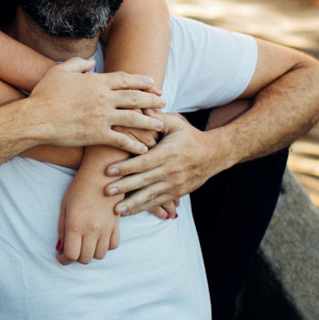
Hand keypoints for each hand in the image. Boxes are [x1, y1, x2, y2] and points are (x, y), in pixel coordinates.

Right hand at [24, 58, 163, 153]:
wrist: (36, 118)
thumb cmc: (45, 94)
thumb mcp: (60, 71)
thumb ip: (78, 63)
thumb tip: (92, 61)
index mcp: (97, 81)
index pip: (126, 79)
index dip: (141, 80)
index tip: (153, 83)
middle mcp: (104, 98)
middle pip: (135, 97)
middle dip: (152, 99)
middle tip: (163, 102)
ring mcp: (102, 117)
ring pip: (134, 118)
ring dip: (150, 121)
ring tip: (160, 125)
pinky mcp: (98, 135)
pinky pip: (122, 140)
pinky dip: (135, 144)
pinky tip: (144, 148)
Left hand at [57, 167, 120, 264]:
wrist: (102, 171)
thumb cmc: (79, 187)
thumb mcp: (64, 206)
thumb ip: (62, 229)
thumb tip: (60, 248)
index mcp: (76, 225)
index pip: (71, 256)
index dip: (64, 260)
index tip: (60, 256)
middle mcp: (92, 230)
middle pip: (85, 259)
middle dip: (76, 257)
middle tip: (72, 249)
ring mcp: (106, 228)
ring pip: (100, 255)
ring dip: (91, 253)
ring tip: (85, 243)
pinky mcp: (116, 224)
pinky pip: (113, 245)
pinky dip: (105, 246)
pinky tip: (98, 238)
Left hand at [103, 113, 219, 216]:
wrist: (213, 155)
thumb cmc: (190, 137)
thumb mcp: (177, 124)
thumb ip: (158, 118)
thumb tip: (142, 107)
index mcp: (168, 153)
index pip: (143, 162)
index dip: (126, 167)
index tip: (108, 170)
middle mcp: (170, 171)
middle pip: (144, 181)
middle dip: (124, 187)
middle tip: (105, 191)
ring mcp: (174, 184)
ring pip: (150, 196)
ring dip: (132, 204)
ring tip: (115, 210)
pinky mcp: (176, 193)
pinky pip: (158, 202)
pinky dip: (143, 208)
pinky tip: (129, 212)